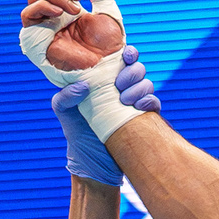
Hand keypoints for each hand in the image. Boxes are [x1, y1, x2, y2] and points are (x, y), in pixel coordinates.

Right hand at [21, 0, 125, 73]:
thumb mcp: (108, 10)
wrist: (105, 66)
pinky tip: (60, 13)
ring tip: (75, 9)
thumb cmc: (109, 45)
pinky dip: (42, 6)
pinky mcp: (36, 38)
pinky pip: (28, 14)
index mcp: (68, 8)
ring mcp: (43, 25)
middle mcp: (53, 15)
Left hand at [52, 46, 162, 183]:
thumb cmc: (78, 135)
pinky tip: (139, 106)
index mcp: (104, 82)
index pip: (120, 60)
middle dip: (132, 72)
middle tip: (119, 85)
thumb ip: (64, 97)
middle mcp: (121, 90)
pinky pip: (154, 103)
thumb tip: (83, 86)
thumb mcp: (64, 113)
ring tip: (124, 100)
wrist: (93, 166)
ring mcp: (134, 103)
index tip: (125, 55)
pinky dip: (150, 101)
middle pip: (137, 68)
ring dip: (139, 87)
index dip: (128, 53)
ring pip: (147, 84)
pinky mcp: (144, 119)